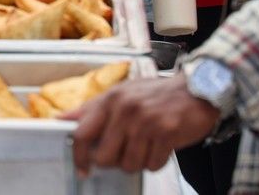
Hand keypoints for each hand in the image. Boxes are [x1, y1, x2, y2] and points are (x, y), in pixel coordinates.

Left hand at [65, 75, 219, 175]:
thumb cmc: (154, 94)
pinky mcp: (167, 133)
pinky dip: (156, 161)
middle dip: (114, 161)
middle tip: (125, 151)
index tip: (82, 169)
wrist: (197, 89)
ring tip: (146, 145)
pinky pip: (153, 165)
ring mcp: (146, 122)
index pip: (82, 133)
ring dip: (137, 162)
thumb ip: (90, 109)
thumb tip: (60, 119)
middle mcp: (125, 110)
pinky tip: (161, 146)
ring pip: (129, 164)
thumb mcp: (120, 94)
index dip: (79, 155)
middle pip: (105, 157)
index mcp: (110, 100)